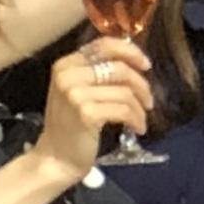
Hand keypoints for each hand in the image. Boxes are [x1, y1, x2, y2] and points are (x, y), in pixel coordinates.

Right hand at [37, 38, 151, 176]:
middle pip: (119, 68)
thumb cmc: (70, 125)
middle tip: (148, 101)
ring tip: (141, 118)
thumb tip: (134, 59)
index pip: (104, 45)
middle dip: (141, 85)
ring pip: (125, 91)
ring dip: (140, 107)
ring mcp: (75, 94)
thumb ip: (96, 72)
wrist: (55, 158)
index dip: (130, 52)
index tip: (145, 65)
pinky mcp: (86, 113)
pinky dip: (137, 119)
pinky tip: (138, 128)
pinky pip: (124, 110)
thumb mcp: (76, 91)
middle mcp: (68, 75)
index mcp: (66, 65)